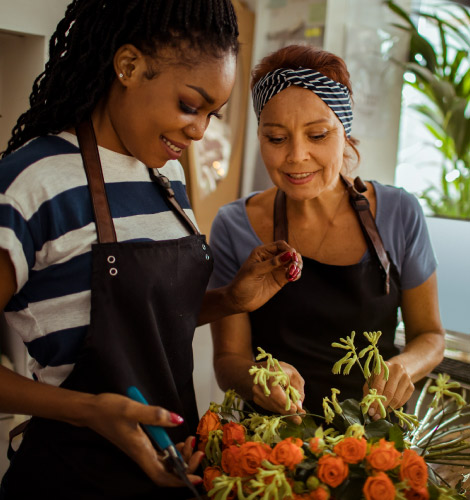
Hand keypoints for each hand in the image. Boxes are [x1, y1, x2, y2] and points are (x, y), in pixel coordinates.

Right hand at [83, 393, 203, 486]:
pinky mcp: (141, 443)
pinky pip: (160, 453)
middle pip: (167, 472)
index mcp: (140, 451)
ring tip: (192, 441)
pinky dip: (173, 449)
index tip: (197, 477)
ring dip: (181, 457)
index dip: (180, 480)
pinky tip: (180, 439)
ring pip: (165, 463)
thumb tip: (178, 420)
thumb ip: (155, 415)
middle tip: (199, 450)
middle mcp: (141, 454)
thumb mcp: (132, 409)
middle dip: (186, 466)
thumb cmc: (108, 410)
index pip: (162, 477)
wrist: (91, 410)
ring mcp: (141, 449)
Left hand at [228, 240, 302, 312]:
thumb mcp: (254, 271)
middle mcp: (271, 259)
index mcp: (262, 252)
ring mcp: (276, 270)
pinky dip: (296, 274)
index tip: (292, 256)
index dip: (288, 249)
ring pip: (293, 263)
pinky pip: (292, 274)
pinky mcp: (280, 280)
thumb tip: (288, 254)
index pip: (280, 245)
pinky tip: (293, 277)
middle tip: (295, 266)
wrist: (238, 301)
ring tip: (294, 272)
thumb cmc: (242, 284)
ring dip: (297, 265)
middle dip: (295, 258)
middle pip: (289, 253)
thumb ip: (271, 263)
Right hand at [252, 361, 305, 424]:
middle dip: (287, 411)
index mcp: (270, 375)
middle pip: (273, 401)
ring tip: (295, 417)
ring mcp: (257, 391)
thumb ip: (298, 390)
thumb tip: (299, 407)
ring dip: (283, 412)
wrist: (267, 369)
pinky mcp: (256, 398)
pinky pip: (268, 407)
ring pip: (271, 406)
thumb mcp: (294, 375)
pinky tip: (286, 411)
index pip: (276, 392)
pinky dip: (278, 410)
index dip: (285, 402)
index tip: (295, 409)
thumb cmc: (282, 370)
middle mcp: (260, 383)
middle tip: (298, 419)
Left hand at [362, 360, 414, 420]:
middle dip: (381, 407)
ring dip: (388, 409)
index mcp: (383, 367)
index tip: (371, 411)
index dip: (375, 401)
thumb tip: (366, 406)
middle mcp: (396, 371)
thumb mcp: (372, 378)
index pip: (378, 387)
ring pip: (397, 398)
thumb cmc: (381, 375)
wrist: (398, 368)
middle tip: (376, 416)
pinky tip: (389, 408)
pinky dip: (395, 407)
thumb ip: (368, 390)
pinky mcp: (411, 386)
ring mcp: (406, 378)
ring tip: (382, 414)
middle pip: (389, 393)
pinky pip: (403, 400)